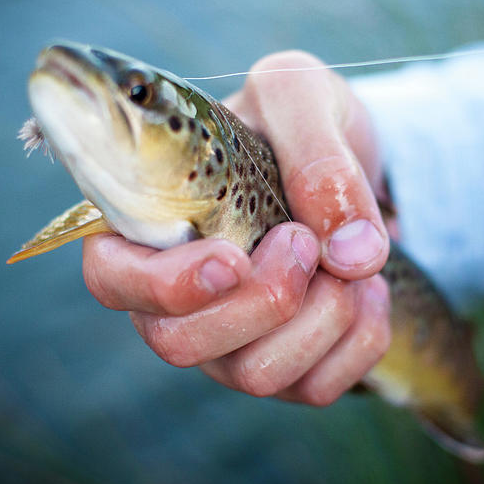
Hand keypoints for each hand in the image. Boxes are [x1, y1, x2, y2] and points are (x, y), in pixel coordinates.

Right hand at [82, 51, 391, 404]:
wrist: (352, 164)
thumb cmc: (300, 123)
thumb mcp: (304, 95)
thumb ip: (317, 153)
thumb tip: (351, 254)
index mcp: (152, 225)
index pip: (112, 280)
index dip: (165, 287)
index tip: (234, 259)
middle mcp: (178, 297)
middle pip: (181, 344)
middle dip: (264, 300)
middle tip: (306, 240)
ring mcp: (230, 341)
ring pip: (255, 375)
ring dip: (323, 317)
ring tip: (352, 260)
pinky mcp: (286, 368)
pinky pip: (316, 388)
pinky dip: (361, 337)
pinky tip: (370, 288)